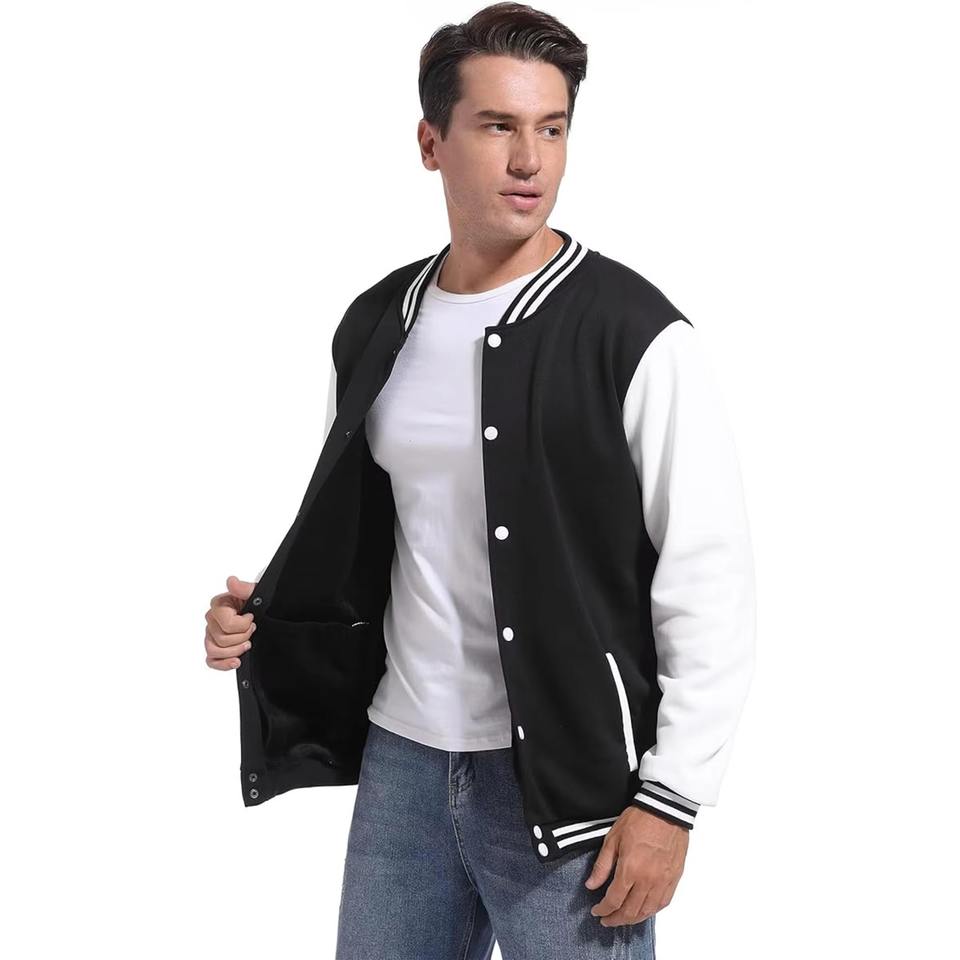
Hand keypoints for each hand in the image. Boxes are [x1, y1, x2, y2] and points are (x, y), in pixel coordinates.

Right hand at [204, 575, 257, 670]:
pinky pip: (211, 660)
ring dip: (234, 651)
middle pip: (222, 639)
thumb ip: (244, 588)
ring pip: (214, 650)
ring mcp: (211, 635)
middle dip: (242, 638)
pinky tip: (236, 662)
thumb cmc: (258, 602)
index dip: (243, 625)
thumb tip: (232, 581)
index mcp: (219, 605)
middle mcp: (212, 620)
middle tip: (253, 630)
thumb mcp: (256, 593)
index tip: (252, 619)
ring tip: (247, 645)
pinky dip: (222, 664)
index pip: (227, 624)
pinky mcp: (214, 648)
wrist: (264, 612)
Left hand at [584, 805, 688, 926]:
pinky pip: (662, 903)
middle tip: (607, 920)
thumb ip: (602, 866)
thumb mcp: (612, 839)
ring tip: (623, 919)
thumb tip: (591, 885)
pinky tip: (643, 911)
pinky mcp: (674, 879)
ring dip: (633, 919)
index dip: (603, 910)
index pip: (614, 900)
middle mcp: (648, 880)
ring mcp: (663, 881)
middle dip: (616, 919)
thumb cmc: (639, 820)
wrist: (665, 810)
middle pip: (630, 911)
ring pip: (647, 911)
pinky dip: (651, 912)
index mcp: (630, 869)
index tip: (597, 912)